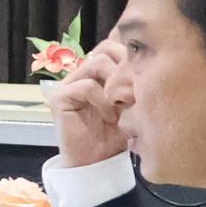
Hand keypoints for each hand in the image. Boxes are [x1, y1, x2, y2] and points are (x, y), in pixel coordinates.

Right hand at [46, 45, 134, 169]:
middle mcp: (82, 72)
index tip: (144, 77)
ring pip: (97, 62)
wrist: (98, 163)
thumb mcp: (134, 102)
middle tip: (135, 93)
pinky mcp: (59, 97)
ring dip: (115, 84)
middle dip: (126, 68)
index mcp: (99, 71)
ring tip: (122, 106)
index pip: (115, 43)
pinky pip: (86, 85)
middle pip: (106, 47)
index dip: (131, 55)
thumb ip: (134, 79)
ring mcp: (68, 83)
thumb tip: (147, 56)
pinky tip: (109, 117)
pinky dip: (102, 101)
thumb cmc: (118, 134)